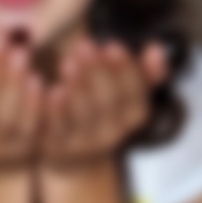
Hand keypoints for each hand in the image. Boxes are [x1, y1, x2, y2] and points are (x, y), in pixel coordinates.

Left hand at [37, 36, 168, 171]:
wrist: (71, 157)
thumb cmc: (99, 110)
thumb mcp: (123, 91)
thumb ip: (142, 71)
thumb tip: (156, 49)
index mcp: (131, 117)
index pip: (135, 96)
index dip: (125, 71)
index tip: (112, 45)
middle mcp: (109, 134)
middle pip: (108, 104)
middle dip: (97, 72)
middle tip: (85, 46)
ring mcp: (81, 143)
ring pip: (82, 117)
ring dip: (76, 87)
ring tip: (68, 62)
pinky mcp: (54, 148)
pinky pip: (54, 128)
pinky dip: (51, 108)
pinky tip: (45, 86)